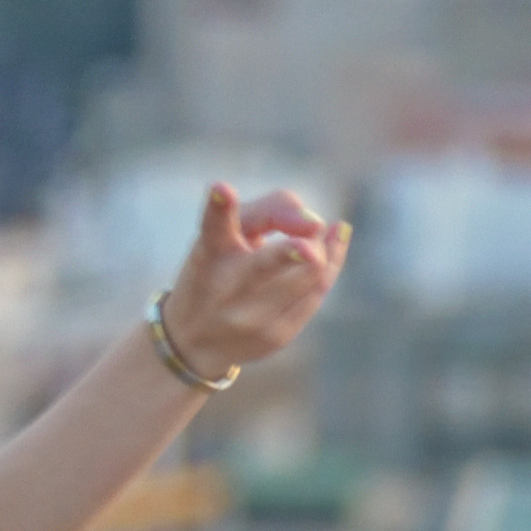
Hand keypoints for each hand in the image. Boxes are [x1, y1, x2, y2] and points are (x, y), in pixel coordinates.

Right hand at [161, 183, 346, 378]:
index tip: (222, 190)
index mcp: (209, 254)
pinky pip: (318, 291)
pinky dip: (331, 262)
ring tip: (321, 234)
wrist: (196, 341)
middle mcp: (225, 287)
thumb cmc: (218, 271)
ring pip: (309, 274)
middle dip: (289, 252)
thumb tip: (321, 225)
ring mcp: (251, 317)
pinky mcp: (276, 336)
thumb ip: (273, 209)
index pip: (212, 227)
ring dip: (321, 246)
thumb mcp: (229, 234)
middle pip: (262, 266)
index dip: (218, 206)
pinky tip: (334, 241)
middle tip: (314, 232)